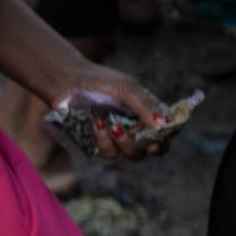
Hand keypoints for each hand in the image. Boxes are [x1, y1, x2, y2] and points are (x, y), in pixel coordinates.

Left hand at [49, 62, 167, 159]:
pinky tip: (97, 124)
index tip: (160, 137)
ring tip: (113, 126)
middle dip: (149, 147)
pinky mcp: (99, 145)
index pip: (166, 131)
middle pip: (151, 149)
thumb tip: (163, 123)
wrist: (69, 83)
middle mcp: (136, 129)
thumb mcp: (127, 88)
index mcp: (148, 113)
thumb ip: (145, 105)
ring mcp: (117, 139)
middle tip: (143, 139)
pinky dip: (104, 140)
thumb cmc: (101, 82)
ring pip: (131, 154)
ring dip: (125, 142)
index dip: (167, 137)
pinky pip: (108, 152)